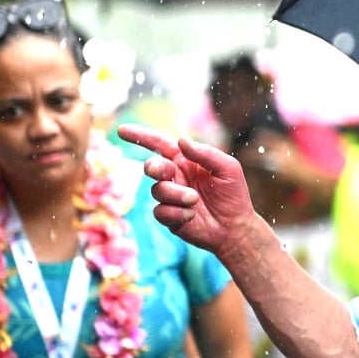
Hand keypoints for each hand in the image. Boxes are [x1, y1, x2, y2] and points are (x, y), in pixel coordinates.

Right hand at [116, 123, 257, 252]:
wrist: (236, 227)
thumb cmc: (233, 194)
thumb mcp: (228, 169)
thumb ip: (206, 153)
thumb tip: (181, 140)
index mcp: (185, 161)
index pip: (160, 144)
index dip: (141, 136)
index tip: (122, 130)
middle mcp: (174, 176)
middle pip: (152, 167)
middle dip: (154, 168)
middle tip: (164, 171)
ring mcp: (170, 197)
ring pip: (157, 190)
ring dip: (176, 194)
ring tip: (195, 200)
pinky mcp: (168, 216)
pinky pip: (160, 212)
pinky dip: (177, 213)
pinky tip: (192, 215)